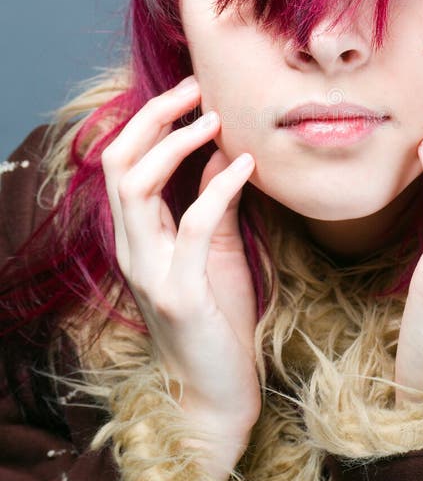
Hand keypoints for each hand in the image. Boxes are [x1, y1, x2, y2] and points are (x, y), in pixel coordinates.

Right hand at [101, 76, 259, 475]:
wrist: (216, 392)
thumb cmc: (217, 319)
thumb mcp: (214, 250)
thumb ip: (211, 202)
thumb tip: (223, 151)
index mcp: (137, 236)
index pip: (122, 162)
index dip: (150, 120)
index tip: (192, 91)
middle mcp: (131, 248)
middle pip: (118, 163)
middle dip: (153, 117)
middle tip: (196, 89)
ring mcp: (149, 271)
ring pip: (137, 187)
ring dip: (175, 144)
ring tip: (215, 119)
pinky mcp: (178, 293)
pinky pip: (192, 226)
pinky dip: (217, 188)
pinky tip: (246, 167)